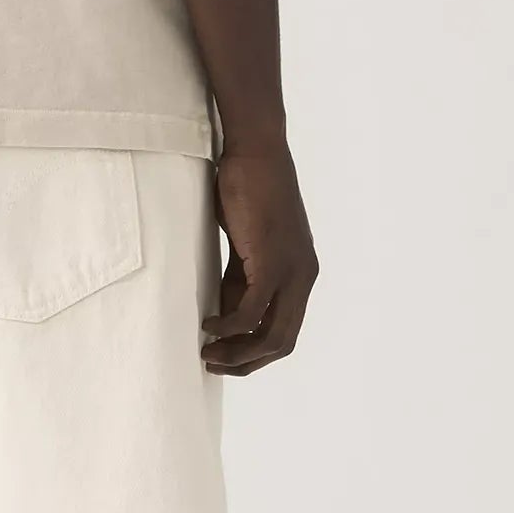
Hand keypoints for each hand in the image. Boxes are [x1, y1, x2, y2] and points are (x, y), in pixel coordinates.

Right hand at [201, 141, 317, 374]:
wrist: (255, 150)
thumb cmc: (247, 188)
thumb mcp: (246, 243)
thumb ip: (242, 277)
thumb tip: (228, 316)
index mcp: (302, 273)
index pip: (285, 330)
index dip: (256, 351)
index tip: (226, 355)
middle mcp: (305, 278)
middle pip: (281, 342)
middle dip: (246, 361)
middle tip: (214, 363)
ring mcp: (292, 272)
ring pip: (270, 335)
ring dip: (237, 352)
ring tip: (208, 352)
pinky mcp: (272, 262)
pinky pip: (251, 312)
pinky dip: (228, 326)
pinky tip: (208, 325)